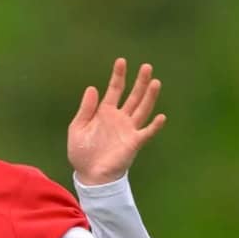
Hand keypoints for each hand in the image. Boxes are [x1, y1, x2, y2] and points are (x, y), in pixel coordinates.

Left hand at [68, 58, 165, 184]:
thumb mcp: (77, 128)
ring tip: (155, 82)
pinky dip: (154, 126)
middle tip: (146, 66)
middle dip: (140, 82)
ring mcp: (128, 130)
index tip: (121, 61)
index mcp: (105, 112)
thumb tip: (92, 88)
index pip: (115, 90)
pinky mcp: (133, 143)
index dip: (118, 76)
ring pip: (142, 109)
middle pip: (133, 96)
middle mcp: (120, 118)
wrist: (89, 175)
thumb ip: (85, 109)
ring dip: (149, 97)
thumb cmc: (82, 153)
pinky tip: (161, 117)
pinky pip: (146, 133)